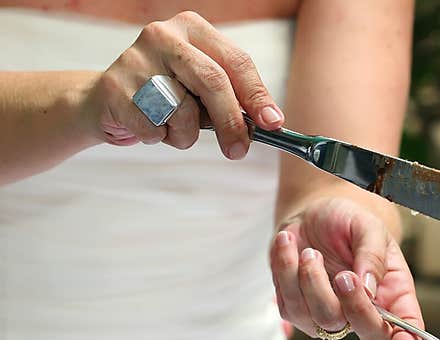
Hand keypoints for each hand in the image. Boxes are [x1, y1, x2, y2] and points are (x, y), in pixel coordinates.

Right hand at [85, 11, 283, 157]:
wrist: (106, 99)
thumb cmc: (166, 94)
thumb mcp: (202, 86)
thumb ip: (233, 96)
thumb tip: (270, 122)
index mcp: (192, 29)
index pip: (236, 61)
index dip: (257, 95)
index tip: (273, 123)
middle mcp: (163, 35)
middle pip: (213, 82)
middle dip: (231, 122)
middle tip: (238, 150)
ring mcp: (135, 59)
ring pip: (183, 111)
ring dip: (186, 134)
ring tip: (172, 126)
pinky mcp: (115, 87)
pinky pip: (154, 128)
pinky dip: (159, 138)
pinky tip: (148, 124)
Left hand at [270, 197, 422, 339]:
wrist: (310, 215)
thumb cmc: (346, 222)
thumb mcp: (368, 227)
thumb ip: (373, 255)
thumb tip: (368, 289)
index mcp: (393, 292)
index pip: (407, 325)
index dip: (408, 338)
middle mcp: (365, 311)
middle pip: (370, 335)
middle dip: (356, 307)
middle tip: (344, 275)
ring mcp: (331, 317)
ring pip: (324, 320)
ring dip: (312, 281)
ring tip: (309, 251)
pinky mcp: (299, 312)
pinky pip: (290, 307)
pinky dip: (286, 272)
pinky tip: (289, 247)